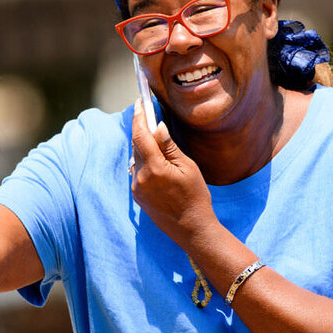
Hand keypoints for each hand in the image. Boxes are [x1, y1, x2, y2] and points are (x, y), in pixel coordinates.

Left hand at [130, 100, 214, 248]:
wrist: (192, 228)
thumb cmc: (195, 196)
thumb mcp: (187, 167)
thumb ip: (169, 146)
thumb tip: (157, 127)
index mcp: (154, 168)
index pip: (140, 136)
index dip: (139, 117)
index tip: (139, 103)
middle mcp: (140, 178)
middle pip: (137, 146)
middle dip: (142, 130)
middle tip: (148, 115)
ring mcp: (137, 188)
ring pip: (137, 159)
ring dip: (144, 147)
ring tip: (155, 139)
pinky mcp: (137, 196)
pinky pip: (137, 172)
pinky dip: (144, 162)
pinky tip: (156, 161)